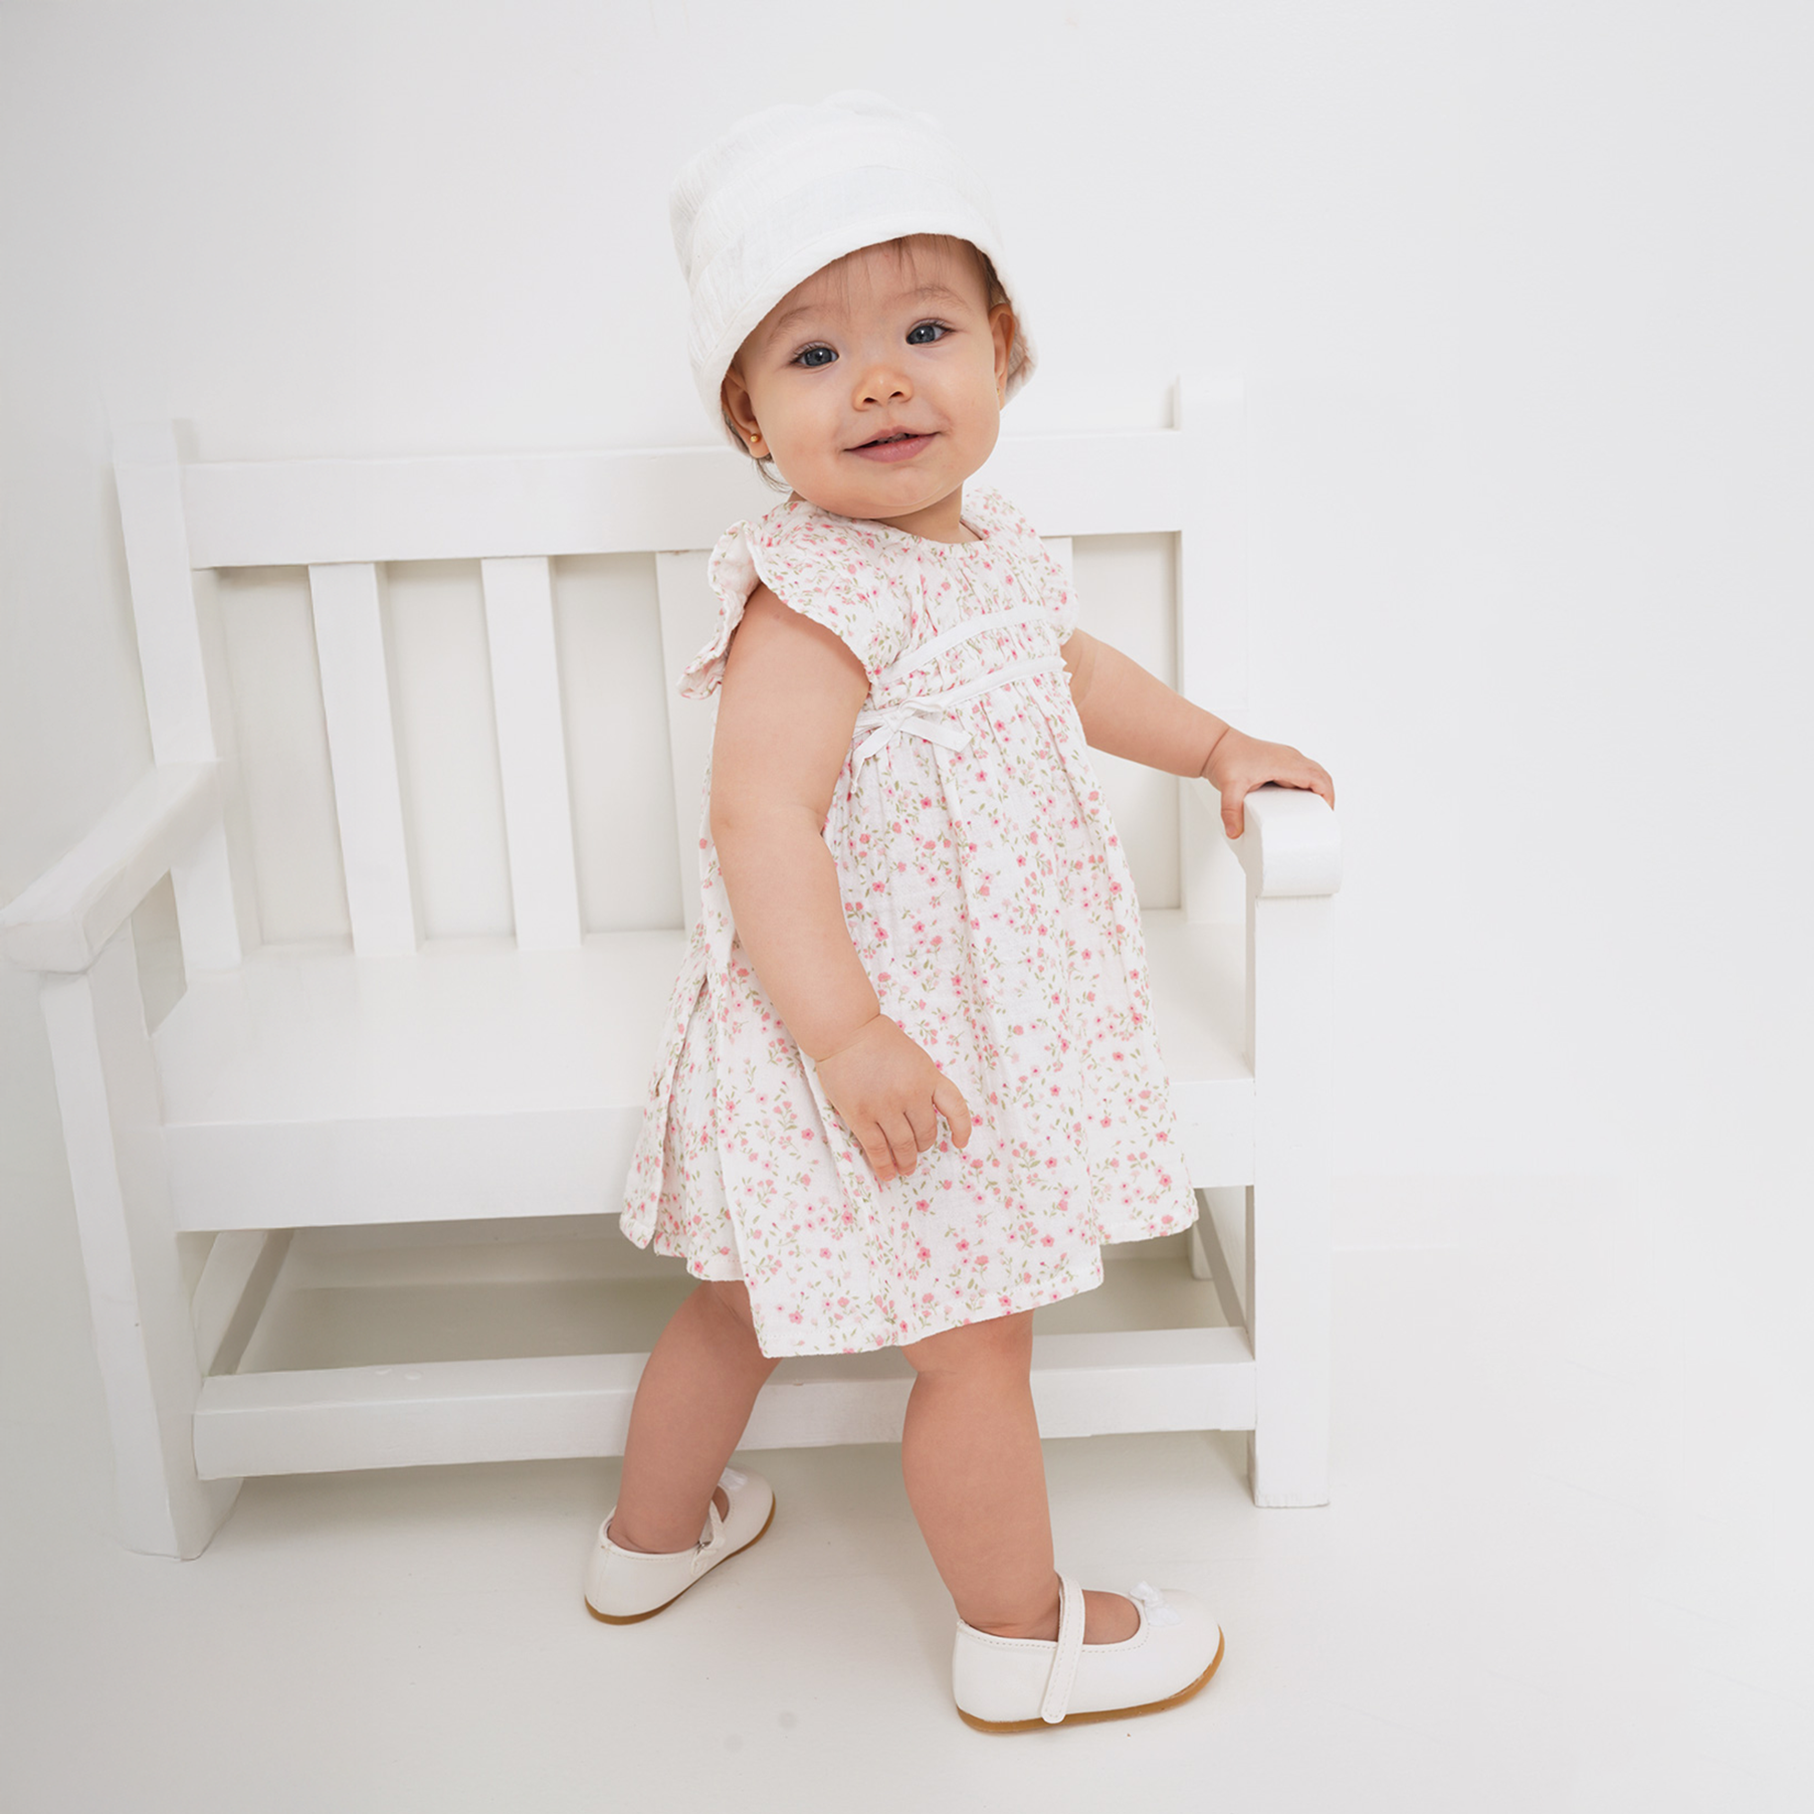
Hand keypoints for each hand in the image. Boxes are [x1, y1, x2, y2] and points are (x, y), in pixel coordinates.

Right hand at [811, 1015, 972, 1182]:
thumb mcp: (915, 1057)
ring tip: (905, 1168)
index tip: (960, 1143)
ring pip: (903, 1145)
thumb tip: (926, 1112)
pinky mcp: (861, 1115)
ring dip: (906, 1161)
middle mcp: (911, 1093)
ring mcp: (886, 1106)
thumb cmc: (878, 1040)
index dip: (962, 1129)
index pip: (955, 1108)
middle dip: (923, 1146)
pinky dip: (883, 1165)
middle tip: (917, 1152)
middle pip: (926, 1133)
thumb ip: (923, 1082)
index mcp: (928, 1076)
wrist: (846, 1030)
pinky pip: (877, 1148)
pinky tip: (887, 1173)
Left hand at [1202, 728, 1334, 839]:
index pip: (1319, 778)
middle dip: (1325, 797)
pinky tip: (1297, 803)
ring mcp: (1286, 760)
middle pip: (1320, 777)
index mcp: (1286, 762)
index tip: (1325, 815)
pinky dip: (1305, 788)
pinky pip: (1301, 775)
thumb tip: (1234, 832)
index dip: (1327, 797)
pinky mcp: (1279, 764)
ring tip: (1311, 813)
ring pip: (1312, 775)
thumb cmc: (1226, 757)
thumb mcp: (1229, 786)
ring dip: (1316, 792)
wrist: (1215, 745)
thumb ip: (1231, 810)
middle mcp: (1290, 759)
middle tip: (1320, 818)